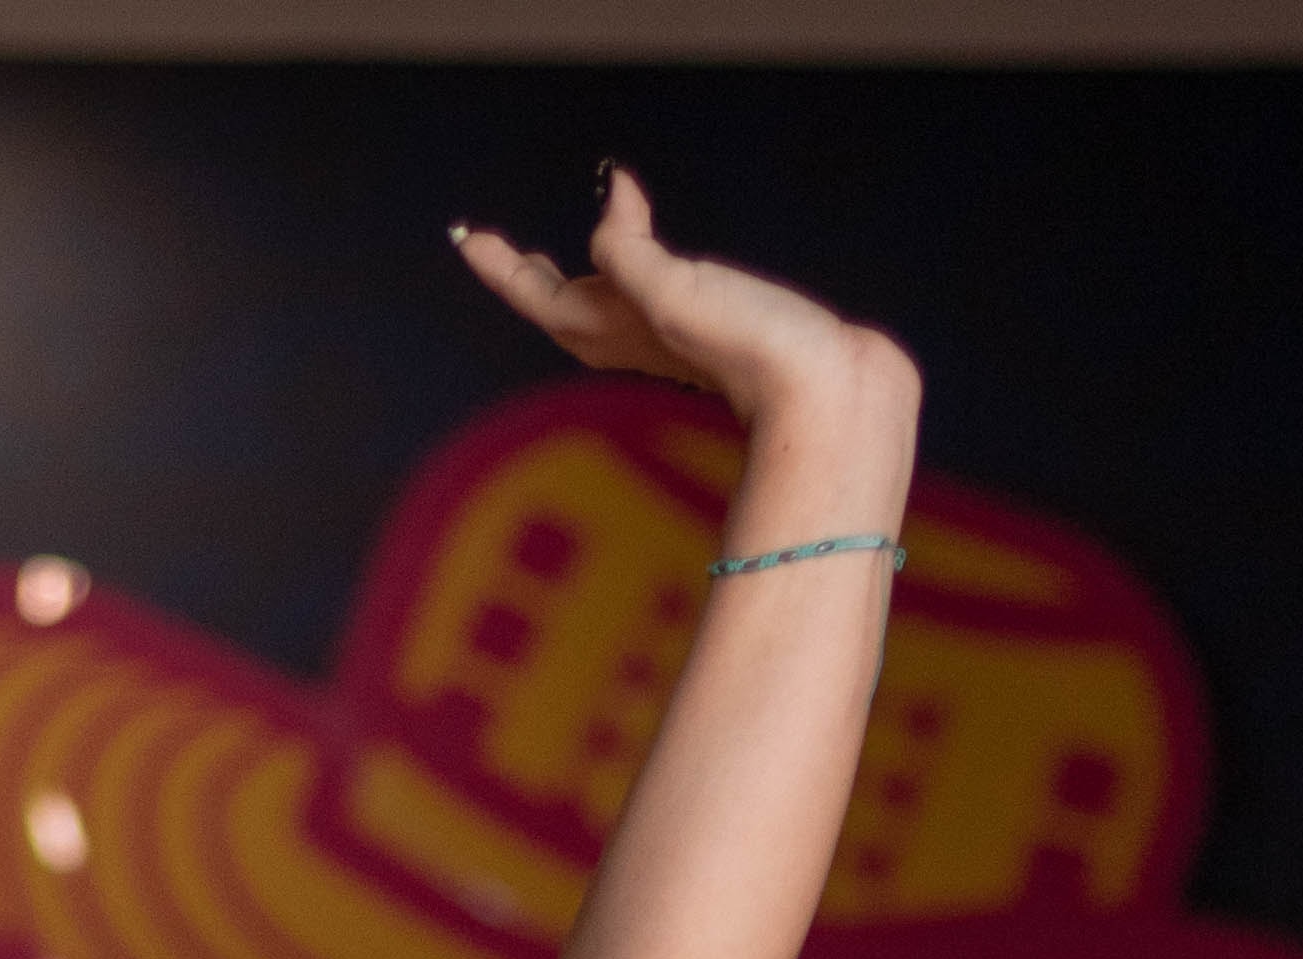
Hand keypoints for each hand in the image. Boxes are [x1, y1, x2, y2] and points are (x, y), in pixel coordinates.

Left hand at [455, 168, 889, 432]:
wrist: (832, 394)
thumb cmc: (758, 351)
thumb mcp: (678, 297)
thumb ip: (630, 259)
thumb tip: (605, 220)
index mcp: (624, 332)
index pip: (545, 299)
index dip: (505, 271)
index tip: (470, 239)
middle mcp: (642, 338)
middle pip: (566, 306)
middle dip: (530, 278)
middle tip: (496, 250)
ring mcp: (677, 339)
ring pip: (606, 305)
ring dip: (579, 276)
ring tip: (560, 256)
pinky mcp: (715, 335)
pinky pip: (652, 295)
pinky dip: (637, 265)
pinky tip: (646, 261)